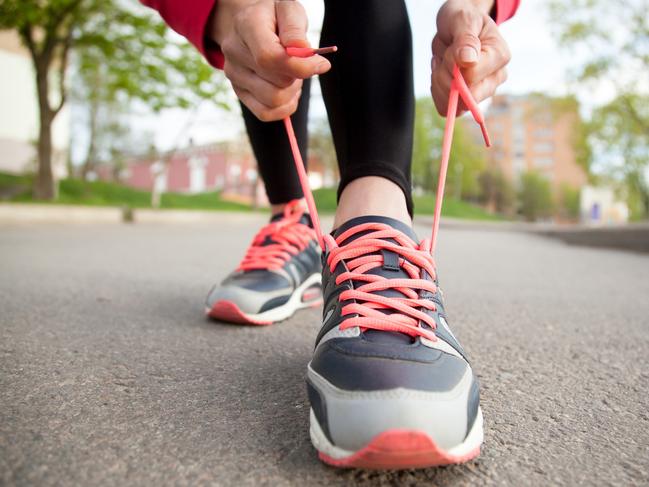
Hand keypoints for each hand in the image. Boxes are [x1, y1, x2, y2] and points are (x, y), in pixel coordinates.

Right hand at [211, 0, 330, 120]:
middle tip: (302, 63)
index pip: (269, 57)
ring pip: (273, 101)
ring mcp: (233, 74)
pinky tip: (288, 91)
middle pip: (275, 82)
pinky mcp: (239, 92)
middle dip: (298, 76)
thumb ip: (295, 29)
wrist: (253, 24)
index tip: (321, 65)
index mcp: (246, 25)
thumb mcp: (289, 9)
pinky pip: (265, 113)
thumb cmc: (275, 16)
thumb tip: (304, 53)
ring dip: (292, 92)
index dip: (299, 67)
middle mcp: (234, 51)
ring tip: (292, 75)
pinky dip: (284, 108)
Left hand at [431, 0, 510, 114]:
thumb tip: (468, 60)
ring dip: (439, 82)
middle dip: (445, 76)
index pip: (472, 76)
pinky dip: (436, 91)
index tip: (451, 49)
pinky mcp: (467, 100)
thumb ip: (466, 39)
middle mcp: (496, 77)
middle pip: (464, 95)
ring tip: (443, 62)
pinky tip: (440, 73)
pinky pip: (445, 108)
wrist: (456, 26)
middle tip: (444, 56)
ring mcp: (482, 91)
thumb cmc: (462, 19)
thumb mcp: (463, 20)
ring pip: (454, 104)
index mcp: (500, 56)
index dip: (453, 66)